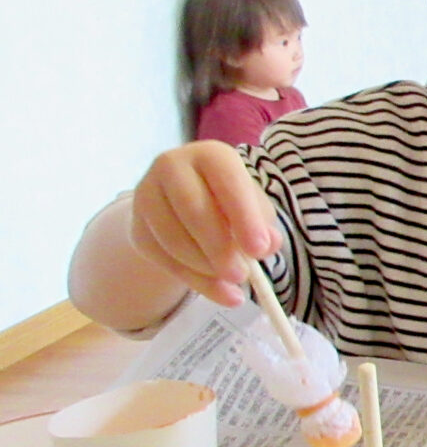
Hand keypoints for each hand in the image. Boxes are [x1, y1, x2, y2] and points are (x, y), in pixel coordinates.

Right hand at [128, 142, 278, 306]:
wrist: (184, 206)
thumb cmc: (229, 201)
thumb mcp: (253, 206)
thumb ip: (263, 224)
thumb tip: (269, 244)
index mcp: (210, 155)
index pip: (228, 182)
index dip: (244, 217)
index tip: (260, 250)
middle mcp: (172, 166)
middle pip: (194, 211)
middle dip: (221, 249)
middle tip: (243, 275)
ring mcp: (146, 195)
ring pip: (174, 239)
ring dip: (206, 268)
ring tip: (234, 283)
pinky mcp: (137, 226)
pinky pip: (163, 259)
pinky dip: (194, 280)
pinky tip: (219, 291)